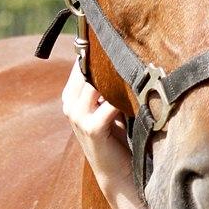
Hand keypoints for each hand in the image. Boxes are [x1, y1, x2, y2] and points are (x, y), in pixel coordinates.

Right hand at [61, 61, 142, 208]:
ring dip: (115, 77)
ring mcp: (78, 117)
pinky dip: (122, 98)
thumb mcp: (109, 106)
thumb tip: (123, 57)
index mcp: (71, 97)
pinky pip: (108, 105)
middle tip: (128, 47)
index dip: (96, 51)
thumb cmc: (116, 135)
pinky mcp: (92, 129)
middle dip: (106, 60)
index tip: (115, 37)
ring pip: (94, 85)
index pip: (80, 65)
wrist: (116, 172)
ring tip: (135, 67)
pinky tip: (138, 93)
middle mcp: (70, 105)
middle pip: (85, 71)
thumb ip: (108, 86)